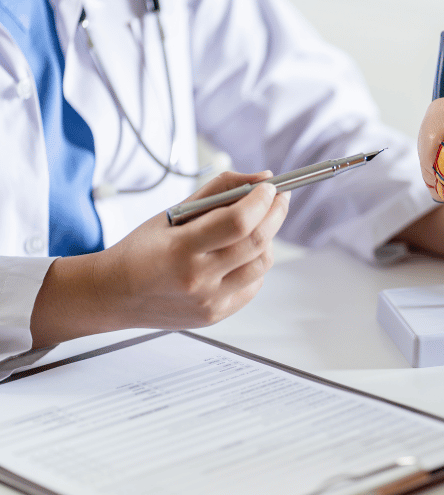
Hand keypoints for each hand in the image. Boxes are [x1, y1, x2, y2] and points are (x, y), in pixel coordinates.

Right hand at [31, 171, 289, 344]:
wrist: (113, 294)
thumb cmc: (142, 249)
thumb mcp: (173, 213)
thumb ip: (219, 191)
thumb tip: (263, 179)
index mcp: (181, 249)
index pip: (239, 221)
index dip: (262, 201)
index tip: (271, 186)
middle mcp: (197, 279)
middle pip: (257, 242)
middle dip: (276, 213)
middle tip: (279, 198)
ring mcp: (209, 301)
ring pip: (262, 264)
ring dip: (267, 239)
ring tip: (256, 226)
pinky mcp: (216, 315)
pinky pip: (253, 285)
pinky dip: (255, 264)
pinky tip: (241, 254)